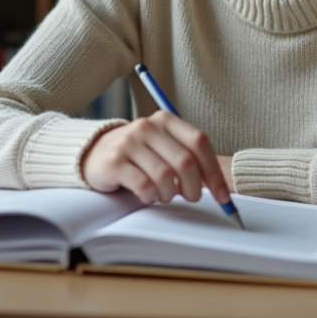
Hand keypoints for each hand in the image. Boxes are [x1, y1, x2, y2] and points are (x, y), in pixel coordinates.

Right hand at [81, 110, 231, 205]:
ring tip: (163, 195)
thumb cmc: (137, 155)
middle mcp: (148, 127)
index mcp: (166, 120)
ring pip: (165, 177)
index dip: (214, 172)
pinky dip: (151, 197)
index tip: (223, 195)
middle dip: (194, 188)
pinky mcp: (114, 161)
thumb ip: (188, 158)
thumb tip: (219, 187)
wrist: (93, 153)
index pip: (199, 142)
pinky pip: (144, 186)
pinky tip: (147, 195)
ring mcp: (129, 142)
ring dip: (169, 195)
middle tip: (191, 198)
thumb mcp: (163, 147)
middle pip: (185, 162)